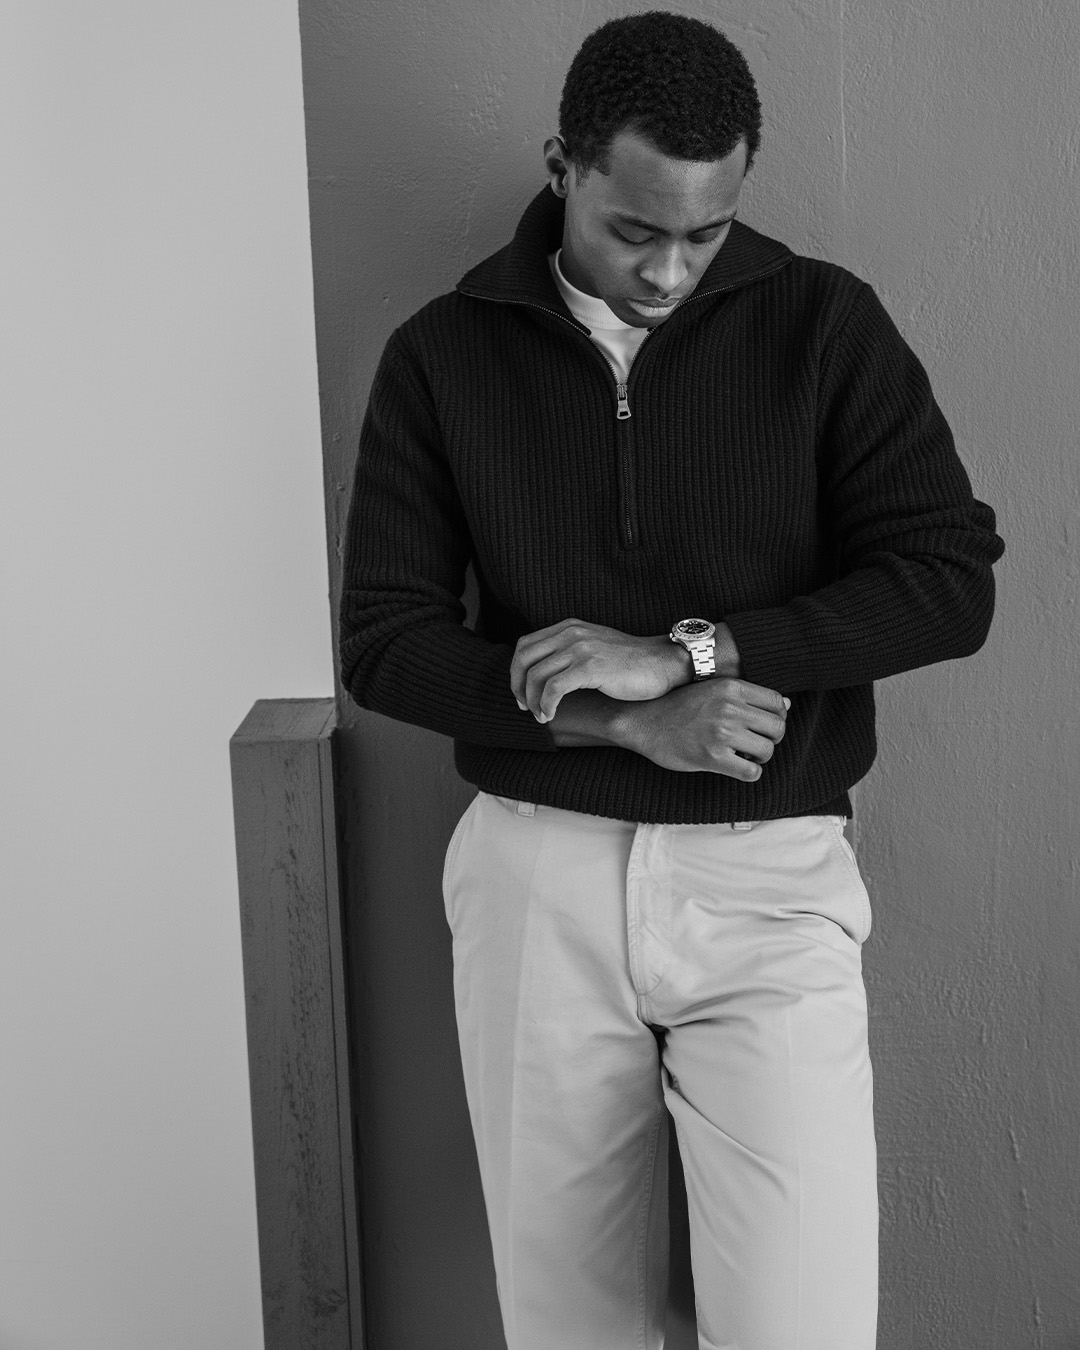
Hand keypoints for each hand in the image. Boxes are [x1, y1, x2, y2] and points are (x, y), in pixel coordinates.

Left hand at [511, 619, 686, 722]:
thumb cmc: (630, 664)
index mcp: (569, 628)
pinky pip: (553, 688)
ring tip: (540, 716)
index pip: (525, 646)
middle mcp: (572, 634)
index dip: (516, 672)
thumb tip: (542, 675)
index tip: (521, 693)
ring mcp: (581, 649)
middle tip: (524, 707)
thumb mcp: (594, 648)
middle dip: (518, 687)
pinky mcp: (591, 667)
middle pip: (523, 659)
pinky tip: (550, 716)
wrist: (662, 664)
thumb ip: (569, 653)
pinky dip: (546, 705)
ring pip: (536, 676)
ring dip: (532, 701)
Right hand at [615, 678, 789, 779]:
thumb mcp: (711, 690)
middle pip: (778, 727)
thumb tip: (786, 705)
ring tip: (742, 755)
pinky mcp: (713, 756)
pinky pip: (751, 772)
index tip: (762, 725)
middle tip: (754, 743)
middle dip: (770, 739)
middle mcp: (729, 707)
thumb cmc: (676, 706)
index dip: (776, 716)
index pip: (776, 701)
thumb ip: (745, 696)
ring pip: (767, 750)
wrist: (641, 721)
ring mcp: (722, 732)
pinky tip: (735, 767)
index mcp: (731, 687)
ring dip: (759, 757)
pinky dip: (749, 773)